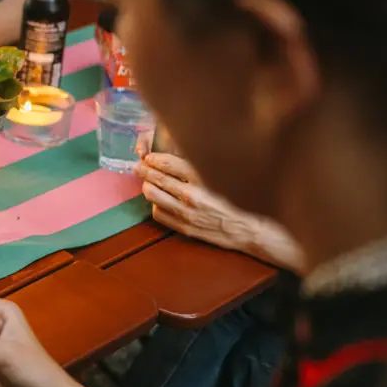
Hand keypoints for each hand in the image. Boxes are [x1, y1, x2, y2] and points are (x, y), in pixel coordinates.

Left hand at [135, 153, 257, 252]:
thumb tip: (176, 157)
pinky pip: (158, 213)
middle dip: (144, 170)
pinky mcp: (184, 227)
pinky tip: (159, 201)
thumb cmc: (236, 199)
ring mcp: (186, 212)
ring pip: (153, 195)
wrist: (248, 229)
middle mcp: (192, 194)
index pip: (168, 163)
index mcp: (202, 178)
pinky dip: (155, 205)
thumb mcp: (221, 176)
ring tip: (147, 183)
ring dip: (147, 187)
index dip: (154, 159)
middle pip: (157, 178)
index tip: (149, 157)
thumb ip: (198, 166)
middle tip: (138, 167)